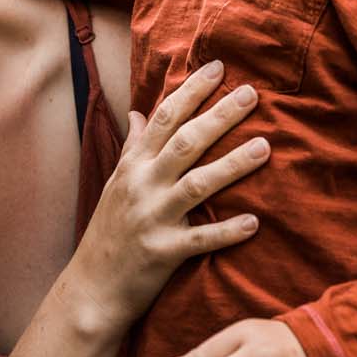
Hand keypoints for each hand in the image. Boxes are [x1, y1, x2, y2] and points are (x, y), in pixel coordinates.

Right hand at [62, 62, 269, 336]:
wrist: (91, 288)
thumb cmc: (108, 231)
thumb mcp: (114, 184)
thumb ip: (132, 148)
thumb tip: (137, 113)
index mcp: (133, 166)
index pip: (164, 119)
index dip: (191, 91)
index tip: (217, 67)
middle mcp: (142, 186)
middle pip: (186, 143)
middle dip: (220, 116)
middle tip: (251, 94)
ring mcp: (153, 218)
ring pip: (198, 185)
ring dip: (233, 166)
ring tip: (265, 147)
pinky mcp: (163, 252)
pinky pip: (200, 239)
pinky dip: (226, 232)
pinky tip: (254, 223)